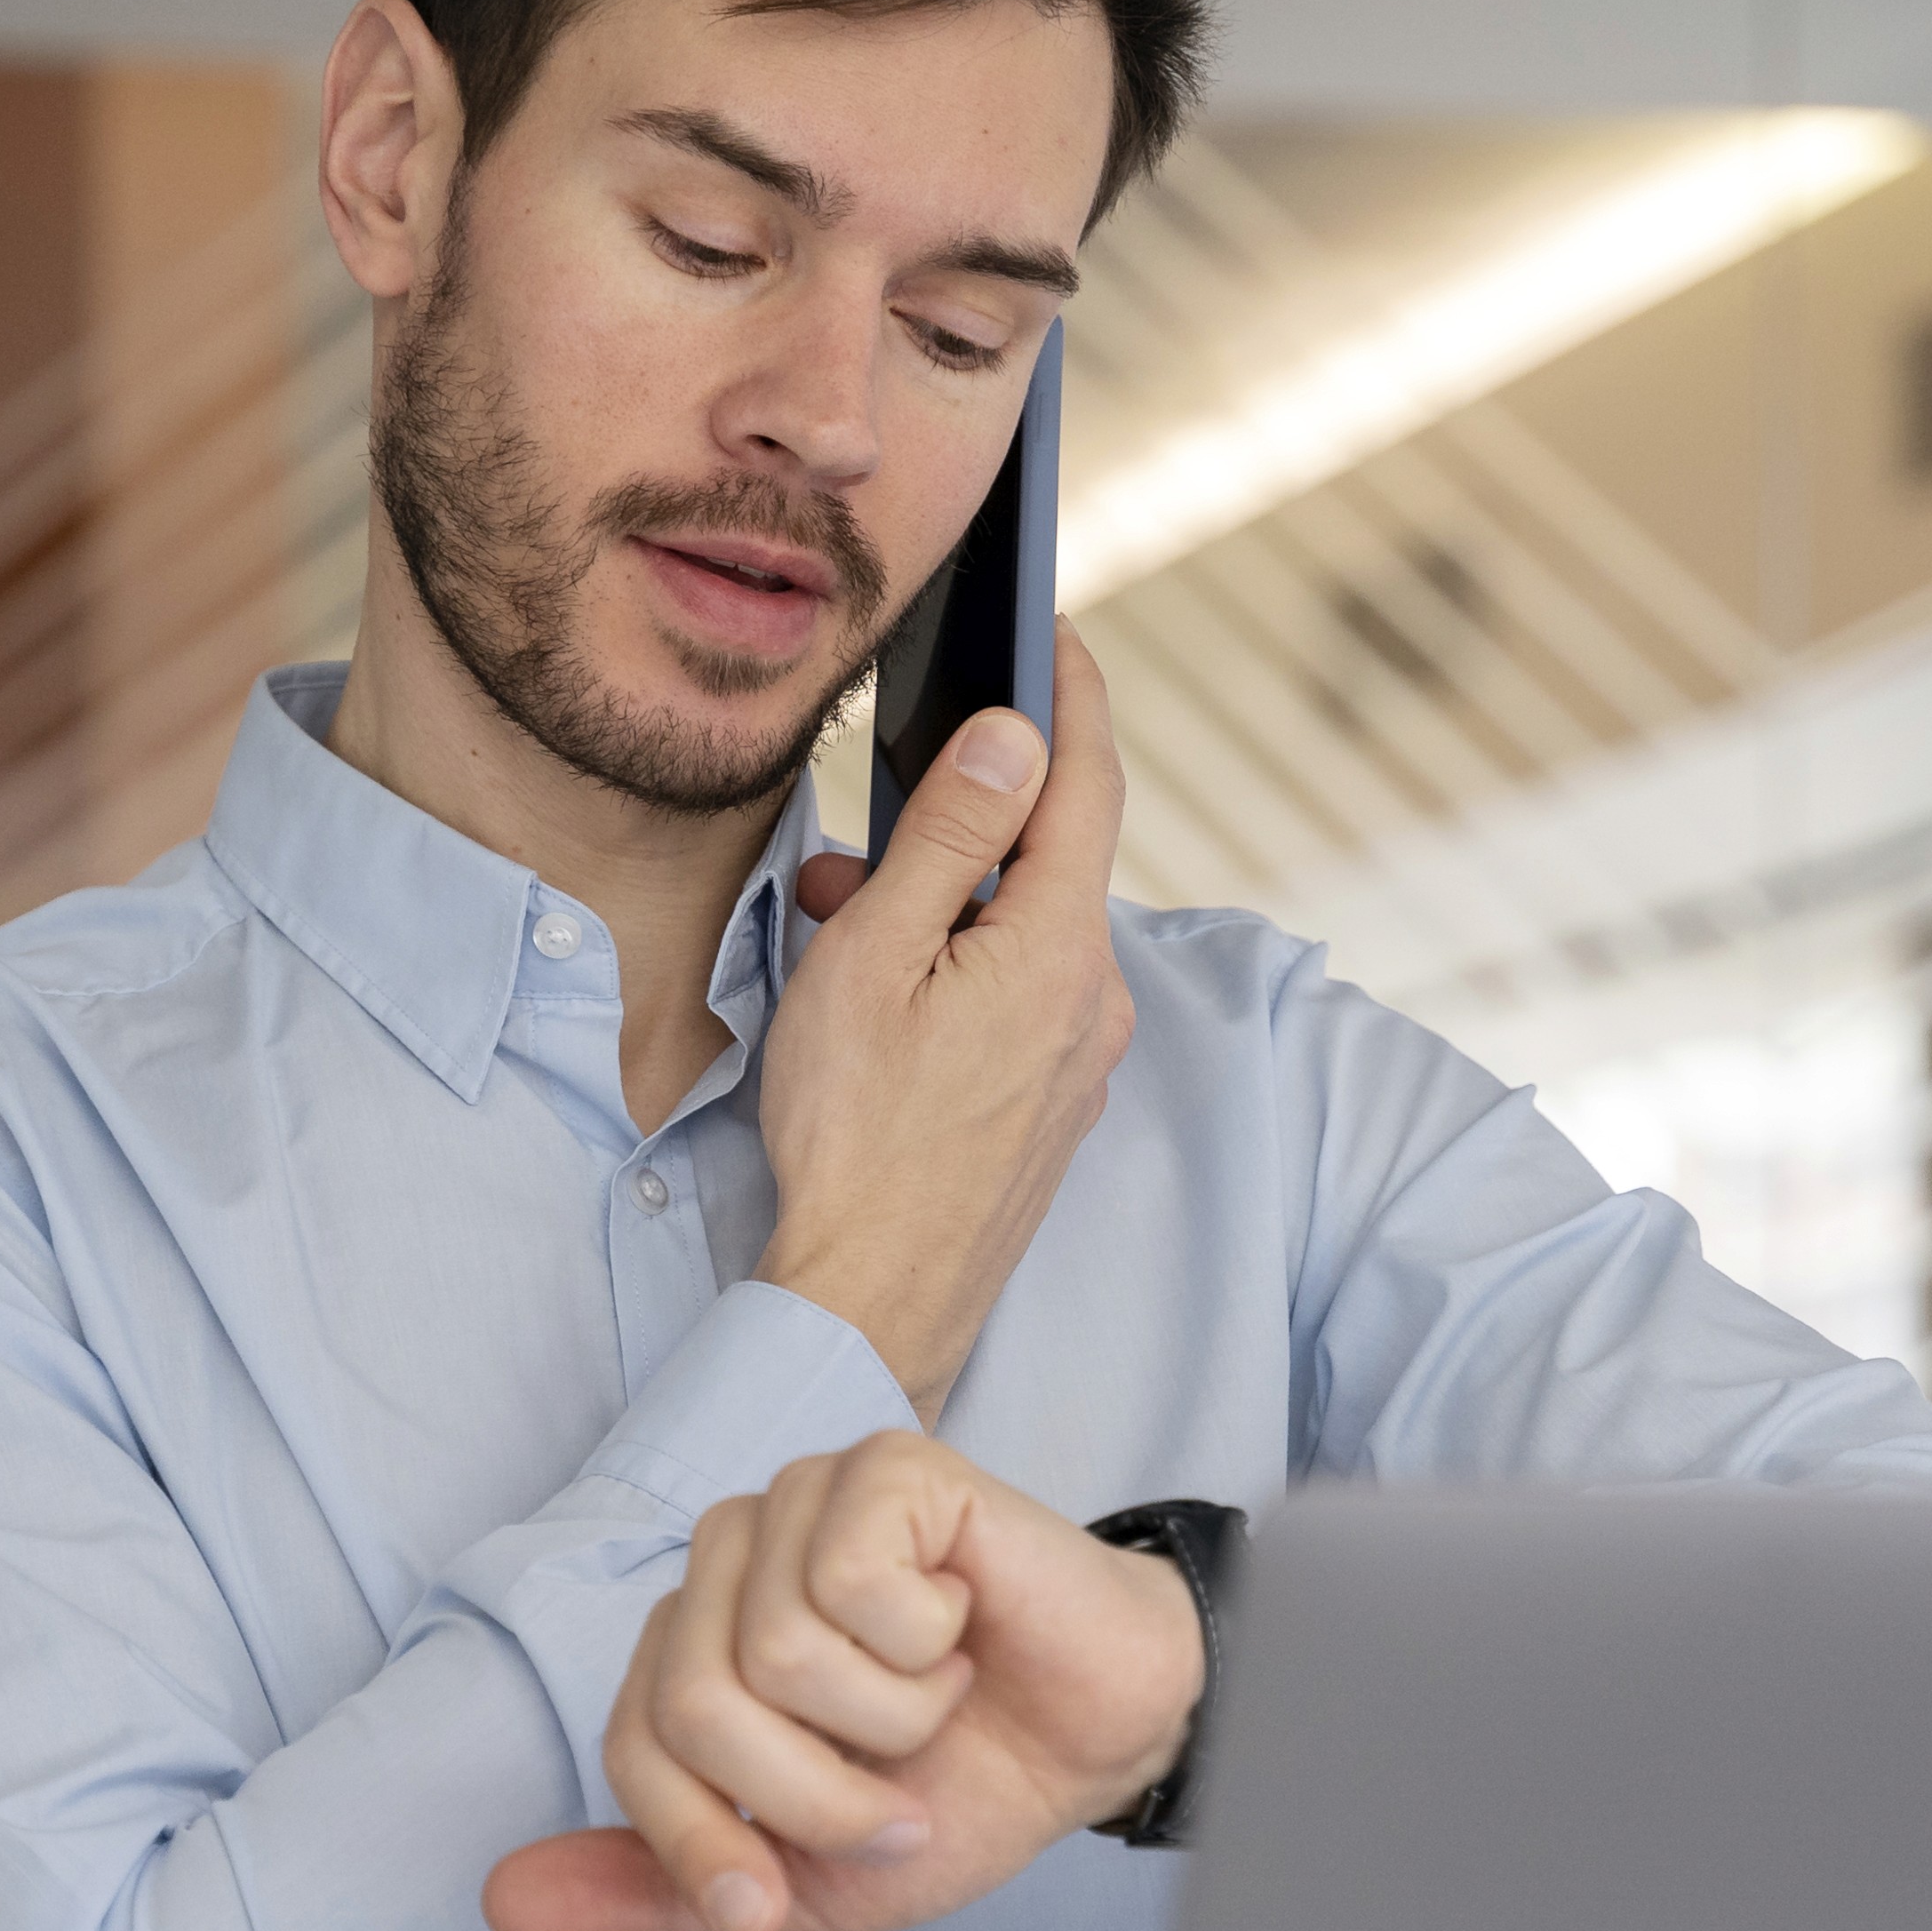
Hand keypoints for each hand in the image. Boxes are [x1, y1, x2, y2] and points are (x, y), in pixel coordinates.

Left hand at [482, 1430, 1201, 1930]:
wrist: (1100, 1747)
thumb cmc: (959, 1790)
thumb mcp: (798, 1877)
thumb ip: (656, 1883)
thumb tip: (500, 1905)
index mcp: (691, 1643)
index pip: (634, 1748)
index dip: (707, 1842)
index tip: (779, 1899)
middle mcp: (727, 1559)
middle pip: (696, 1705)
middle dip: (813, 1796)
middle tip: (902, 1795)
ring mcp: (799, 1500)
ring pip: (774, 1652)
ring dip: (887, 1723)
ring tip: (940, 1698)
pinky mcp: (882, 1468)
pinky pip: (850, 1587)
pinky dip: (923, 1647)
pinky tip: (963, 1626)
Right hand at [754, 626, 1132, 1420]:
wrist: (872, 1300)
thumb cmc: (854, 1138)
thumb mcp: (878, 957)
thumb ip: (950, 837)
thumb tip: (1015, 735)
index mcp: (1058, 950)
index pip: (1087, 783)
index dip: (1071, 695)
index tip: (1051, 630)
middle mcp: (1093, 1001)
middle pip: (1044, 861)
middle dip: (953, 827)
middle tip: (855, 844)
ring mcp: (1079, 1059)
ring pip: (1019, 934)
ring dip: (937, 909)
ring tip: (838, 927)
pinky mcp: (1053, 1104)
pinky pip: (1015, 996)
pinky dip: (952, 970)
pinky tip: (879, 996)